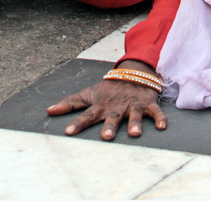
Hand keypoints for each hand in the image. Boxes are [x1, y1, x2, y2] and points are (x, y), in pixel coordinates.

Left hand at [46, 60, 167, 140]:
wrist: (132, 73)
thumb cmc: (107, 90)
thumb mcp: (88, 94)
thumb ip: (69, 103)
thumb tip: (48, 111)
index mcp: (101, 105)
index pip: (87, 115)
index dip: (78, 123)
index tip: (68, 132)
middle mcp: (117, 106)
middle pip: (113, 117)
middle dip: (110, 126)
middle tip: (106, 137)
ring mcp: (133, 104)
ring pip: (134, 114)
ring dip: (135, 123)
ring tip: (134, 134)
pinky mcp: (148, 103)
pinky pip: (155, 111)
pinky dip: (160, 118)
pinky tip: (162, 127)